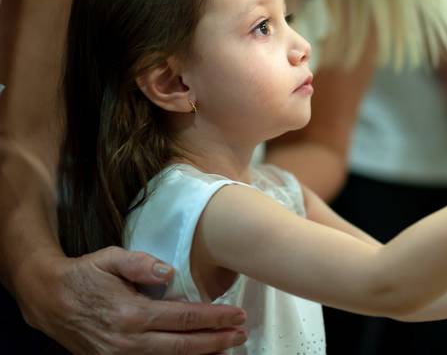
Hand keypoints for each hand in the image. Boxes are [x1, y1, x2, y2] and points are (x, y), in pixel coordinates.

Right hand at [16, 247, 246, 353]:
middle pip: (184, 346)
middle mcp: (129, 342)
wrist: (47, 300)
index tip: (237, 314)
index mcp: (132, 313)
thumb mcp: (109, 258)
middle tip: (241, 334)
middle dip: (217, 341)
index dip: (215, 318)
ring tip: (227, 346)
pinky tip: (197, 354)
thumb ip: (140, 263)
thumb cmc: (83, 276)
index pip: (185, 318)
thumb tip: (169, 271)